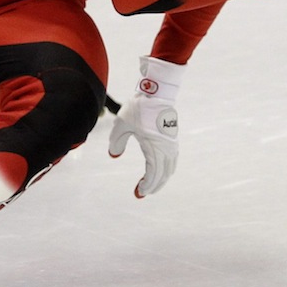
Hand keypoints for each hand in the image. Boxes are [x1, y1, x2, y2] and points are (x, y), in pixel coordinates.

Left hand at [108, 56, 181, 197]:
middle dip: (153, 186)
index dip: (147, 185)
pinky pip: (172, 160)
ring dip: (161, 179)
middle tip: (142, 193)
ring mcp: (172, 144)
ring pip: (170, 168)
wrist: (157, 93)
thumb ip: (116, 141)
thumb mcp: (121, 124)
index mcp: (154, 147)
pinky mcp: (173, 139)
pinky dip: (166, 169)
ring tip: (150, 185)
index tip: (139, 193)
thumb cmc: (138, 108)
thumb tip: (114, 155)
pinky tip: (159, 171)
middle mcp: (166, 148)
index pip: (154, 173)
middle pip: (163, 174)